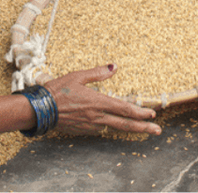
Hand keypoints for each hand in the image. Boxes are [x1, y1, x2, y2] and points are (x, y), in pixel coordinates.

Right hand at [47, 64, 161, 134]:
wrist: (40, 109)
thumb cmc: (57, 91)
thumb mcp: (78, 77)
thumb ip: (98, 73)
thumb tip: (114, 66)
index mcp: (98, 102)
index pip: (125, 109)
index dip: (140, 112)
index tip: (152, 113)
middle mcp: (97, 117)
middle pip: (125, 124)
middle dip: (143, 127)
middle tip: (157, 130)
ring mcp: (90, 126)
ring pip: (113, 127)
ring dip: (127, 128)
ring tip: (140, 127)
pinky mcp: (83, 131)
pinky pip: (100, 129)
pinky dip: (108, 126)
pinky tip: (111, 124)